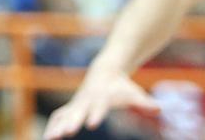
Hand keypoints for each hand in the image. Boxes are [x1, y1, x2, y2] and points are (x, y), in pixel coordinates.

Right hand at [44, 70, 158, 137]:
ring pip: (64, 114)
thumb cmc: (121, 86)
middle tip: (65, 134)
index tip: (92, 124)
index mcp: (101, 96)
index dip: (95, 114)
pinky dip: (52, 126)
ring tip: (49, 139)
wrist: (104, 71)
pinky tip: (46, 138)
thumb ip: (144, 102)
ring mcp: (76, 103)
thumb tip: (158, 108)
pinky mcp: (71, 108)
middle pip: (77, 112)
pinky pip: (59, 117)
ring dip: (56, 126)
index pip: (98, 106)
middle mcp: (85, 100)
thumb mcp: (134, 93)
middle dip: (70, 123)